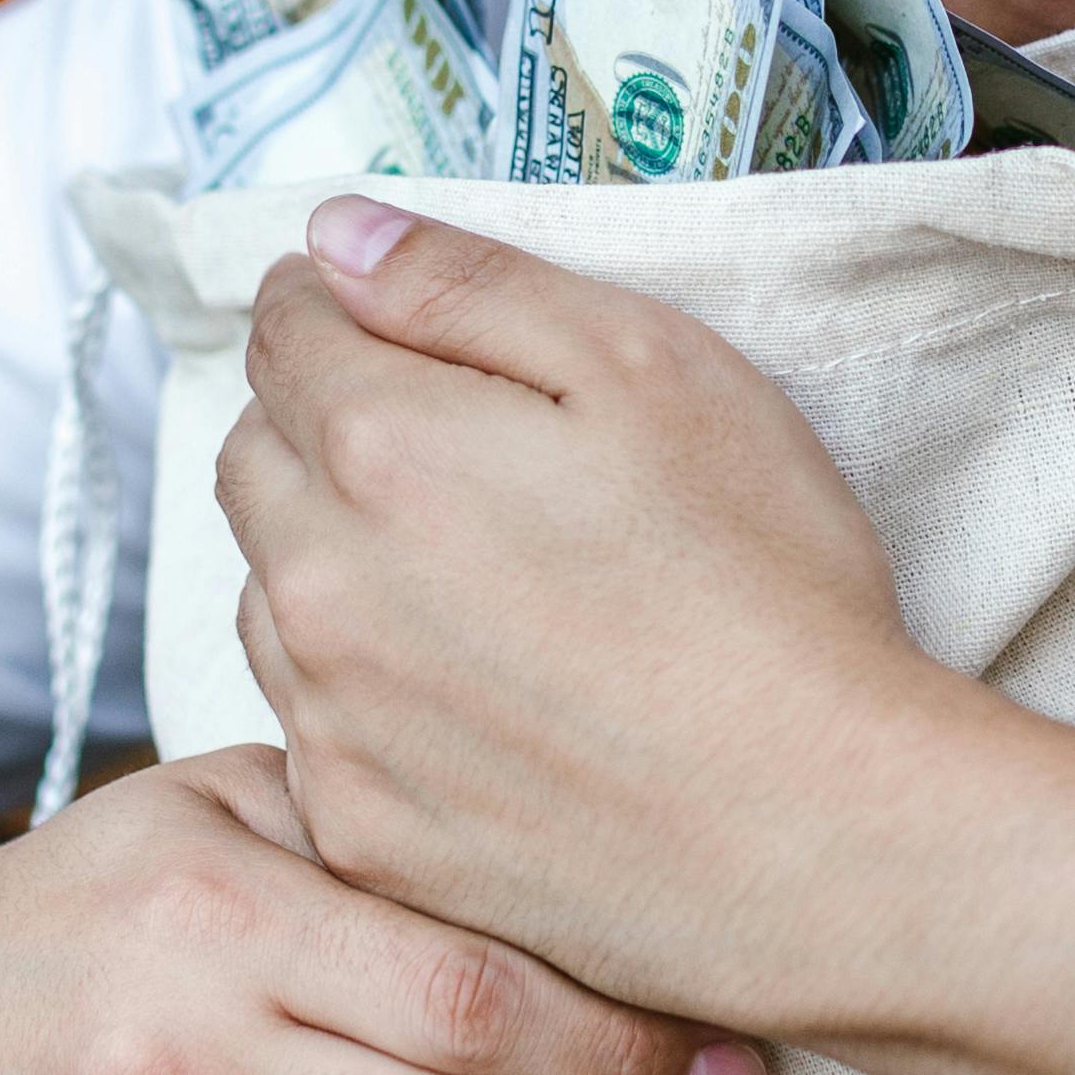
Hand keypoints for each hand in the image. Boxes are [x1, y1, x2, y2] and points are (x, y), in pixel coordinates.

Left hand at [224, 196, 979, 1003]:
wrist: (822, 838)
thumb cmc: (766, 590)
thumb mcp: (654, 368)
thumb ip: (470, 284)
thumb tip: (334, 235)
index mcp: (382, 447)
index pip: (280, 327)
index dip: (337, 302)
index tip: (388, 314)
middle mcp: (321, 585)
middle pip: (253, 456)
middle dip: (320, 423)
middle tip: (452, 445)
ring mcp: (331, 721)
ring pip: (269, 593)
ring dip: (331, 557)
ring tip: (474, 576)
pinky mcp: (360, 832)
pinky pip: (310, 725)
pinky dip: (361, 690)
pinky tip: (476, 693)